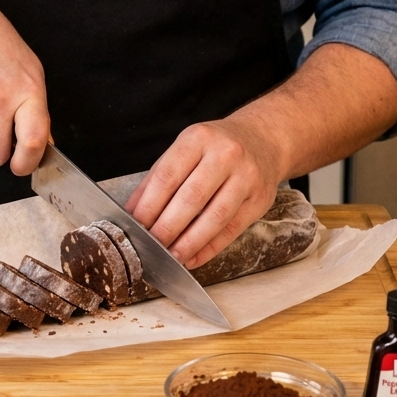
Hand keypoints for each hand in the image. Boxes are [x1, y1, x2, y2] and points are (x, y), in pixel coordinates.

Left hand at [124, 114, 285, 268]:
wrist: (263, 139)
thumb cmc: (216, 147)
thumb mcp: (186, 148)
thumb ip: (159, 177)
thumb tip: (133, 211)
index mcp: (198, 138)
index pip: (168, 176)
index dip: (149, 205)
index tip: (135, 226)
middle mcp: (225, 154)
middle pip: (191, 198)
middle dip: (167, 227)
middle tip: (150, 247)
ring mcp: (246, 177)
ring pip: (214, 217)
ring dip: (189, 243)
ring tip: (170, 257)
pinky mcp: (260, 199)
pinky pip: (232, 230)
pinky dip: (210, 248)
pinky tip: (193, 258)